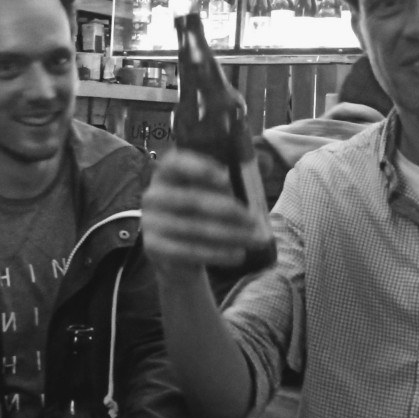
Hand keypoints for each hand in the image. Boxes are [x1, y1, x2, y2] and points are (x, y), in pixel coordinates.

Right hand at [142, 150, 268, 276]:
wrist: (178, 254)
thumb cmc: (200, 214)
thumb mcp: (213, 193)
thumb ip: (236, 176)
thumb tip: (268, 162)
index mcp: (166, 173)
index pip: (175, 163)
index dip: (200, 169)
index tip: (227, 178)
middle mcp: (153, 195)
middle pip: (192, 200)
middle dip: (228, 210)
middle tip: (254, 220)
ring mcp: (150, 222)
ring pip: (194, 228)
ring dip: (229, 235)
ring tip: (256, 240)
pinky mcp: (152, 247)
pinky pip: (188, 251)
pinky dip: (216, 254)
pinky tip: (238, 255)